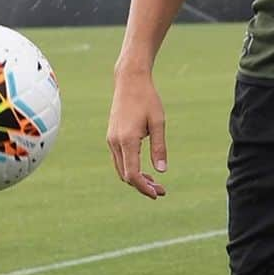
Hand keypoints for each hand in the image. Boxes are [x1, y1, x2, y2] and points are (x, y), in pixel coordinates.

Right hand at [106, 65, 167, 199]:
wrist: (130, 80)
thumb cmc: (147, 99)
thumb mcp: (158, 122)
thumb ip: (159, 147)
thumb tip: (162, 171)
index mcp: (127, 140)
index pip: (133, 174)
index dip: (144, 188)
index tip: (158, 194)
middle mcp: (115, 142)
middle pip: (125, 175)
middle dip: (142, 186)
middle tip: (161, 191)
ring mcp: (111, 139)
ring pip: (121, 169)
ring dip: (136, 178)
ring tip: (155, 182)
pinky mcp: (112, 136)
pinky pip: (119, 159)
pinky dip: (130, 167)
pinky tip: (144, 168)